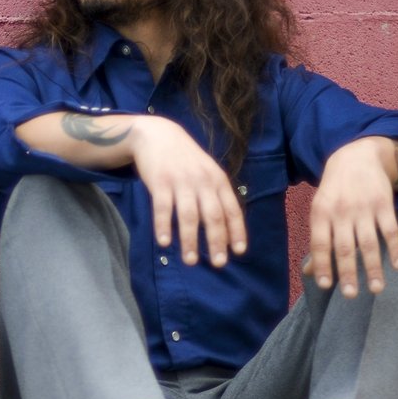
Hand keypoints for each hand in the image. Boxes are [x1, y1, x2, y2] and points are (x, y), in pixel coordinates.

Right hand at [128, 115, 245, 267]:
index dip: (237, 231)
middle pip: (213, 216)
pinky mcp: (160, 182)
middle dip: (216, 242)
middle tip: (218, 263)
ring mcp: (181, 182)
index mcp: (218, 180)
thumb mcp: (207, 171)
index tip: (239, 252)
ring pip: (189, 216)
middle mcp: (203, 182)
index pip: (232, 209)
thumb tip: (224, 226)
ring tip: (190, 261)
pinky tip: (165, 243)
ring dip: (190, 240)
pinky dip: (163, 226)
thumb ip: (215, 194)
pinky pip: (163, 209)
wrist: (158, 135)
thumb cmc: (185, 159)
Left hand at [306, 138, 397, 297]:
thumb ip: (318, 240)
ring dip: (373, 268)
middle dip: (348, 273)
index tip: (326, 286)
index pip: (320, 244)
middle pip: (345, 248)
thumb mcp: (319, 210)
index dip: (323, 265)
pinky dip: (396, 248)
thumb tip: (310, 272)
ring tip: (376, 289)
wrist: (357, 156)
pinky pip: (391, 230)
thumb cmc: (334, 191)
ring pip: (369, 243)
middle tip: (351, 295)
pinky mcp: (384, 204)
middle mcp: (342, 212)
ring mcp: (364, 208)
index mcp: (321, 214)